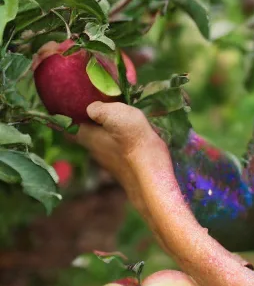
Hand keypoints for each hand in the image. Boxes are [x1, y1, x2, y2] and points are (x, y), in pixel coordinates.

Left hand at [73, 101, 172, 248]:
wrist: (153, 180)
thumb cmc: (134, 144)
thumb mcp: (118, 116)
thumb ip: (101, 108)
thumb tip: (90, 107)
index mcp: (87, 137)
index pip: (68, 126)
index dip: (68, 115)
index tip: (74, 105)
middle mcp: (93, 151)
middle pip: (86, 134)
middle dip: (91, 122)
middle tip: (103, 106)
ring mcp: (109, 162)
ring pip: (103, 143)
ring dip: (109, 132)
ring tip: (122, 119)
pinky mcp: (125, 168)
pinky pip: (118, 151)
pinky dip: (122, 142)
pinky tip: (136, 137)